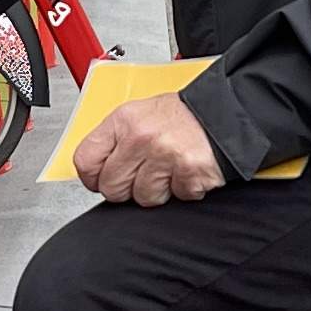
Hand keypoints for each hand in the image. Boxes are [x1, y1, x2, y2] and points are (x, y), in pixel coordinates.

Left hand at [70, 94, 225, 206]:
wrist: (225, 113)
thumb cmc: (183, 116)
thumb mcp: (141, 115)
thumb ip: (116, 140)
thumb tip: (96, 168)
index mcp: (124, 120)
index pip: (85, 160)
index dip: (92, 177)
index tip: (101, 179)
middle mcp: (141, 137)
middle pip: (112, 187)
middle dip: (128, 188)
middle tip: (144, 174)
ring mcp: (165, 156)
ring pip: (143, 198)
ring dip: (158, 190)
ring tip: (170, 169)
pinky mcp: (189, 173)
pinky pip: (175, 198)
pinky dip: (184, 190)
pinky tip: (186, 171)